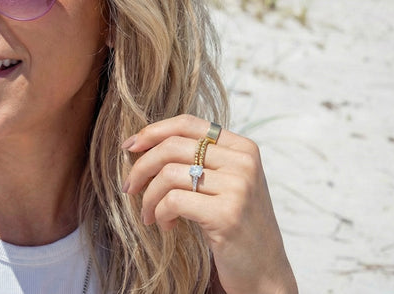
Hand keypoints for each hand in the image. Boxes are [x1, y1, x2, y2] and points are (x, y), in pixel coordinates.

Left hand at [121, 115, 297, 293]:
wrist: (264, 270)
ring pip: (169, 174)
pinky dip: (160, 213)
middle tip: (130, 187)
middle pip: (173, 146)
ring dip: (149, 197)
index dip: (153, 131)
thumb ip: (200, 159)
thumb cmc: (235, 225)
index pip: (188, 123)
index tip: (129, 147)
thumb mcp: (225, 183)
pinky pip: (173, 201)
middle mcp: (244, 163)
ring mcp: (238, 188)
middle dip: (141, 167)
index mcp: (243, 148)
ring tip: (149, 214)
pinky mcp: (227, 214)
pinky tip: (166, 226)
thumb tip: (143, 143)